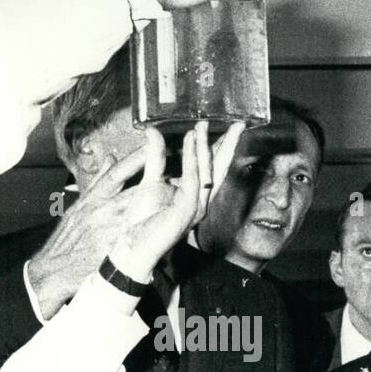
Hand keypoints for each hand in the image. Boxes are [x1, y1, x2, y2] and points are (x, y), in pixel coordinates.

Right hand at [26, 144, 174, 318]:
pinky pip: (138, 239)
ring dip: (161, 209)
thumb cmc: (66, 239)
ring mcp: (106, 231)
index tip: (153, 147)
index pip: (116, 173)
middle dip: (159, 187)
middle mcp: (100, 212)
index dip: (135, 159)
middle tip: (179, 180)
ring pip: (142, 215)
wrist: (52, 270)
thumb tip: (112, 157)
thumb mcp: (78, 205)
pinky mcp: (112, 251)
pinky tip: (166, 230)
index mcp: (91, 198)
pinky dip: (152, 233)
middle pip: (136, 194)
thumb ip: (98, 181)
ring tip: (180, 203)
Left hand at [110, 121, 242, 279]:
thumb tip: (153, 131)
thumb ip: (155, 157)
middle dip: (228, 144)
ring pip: (207, 171)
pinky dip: (192, 157)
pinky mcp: (187, 210)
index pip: (212, 167)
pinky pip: (192, 178)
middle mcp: (201, 201)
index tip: (223, 126)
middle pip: (219, 168)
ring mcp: (196, 206)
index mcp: (195, 195)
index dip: (219, 146)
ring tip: (202, 124)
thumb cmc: (141, 221)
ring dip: (205, 146)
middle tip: (237, 123)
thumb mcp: (150, 180)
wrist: (133, 248)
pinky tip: (190, 140)